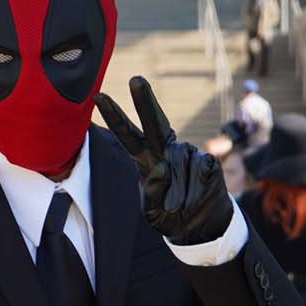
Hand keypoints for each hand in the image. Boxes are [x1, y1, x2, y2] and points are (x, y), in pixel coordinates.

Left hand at [94, 75, 231, 245]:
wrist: (203, 225)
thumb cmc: (172, 216)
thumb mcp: (152, 212)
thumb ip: (150, 192)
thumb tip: (161, 167)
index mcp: (145, 158)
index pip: (127, 135)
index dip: (114, 116)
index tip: (98, 96)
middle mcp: (165, 149)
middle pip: (154, 121)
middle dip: (145, 100)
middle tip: (135, 80)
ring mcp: (187, 152)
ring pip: (178, 161)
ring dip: (178, 189)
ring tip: (179, 207)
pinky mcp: (207, 160)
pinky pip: (198, 171)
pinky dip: (194, 190)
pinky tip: (196, 199)